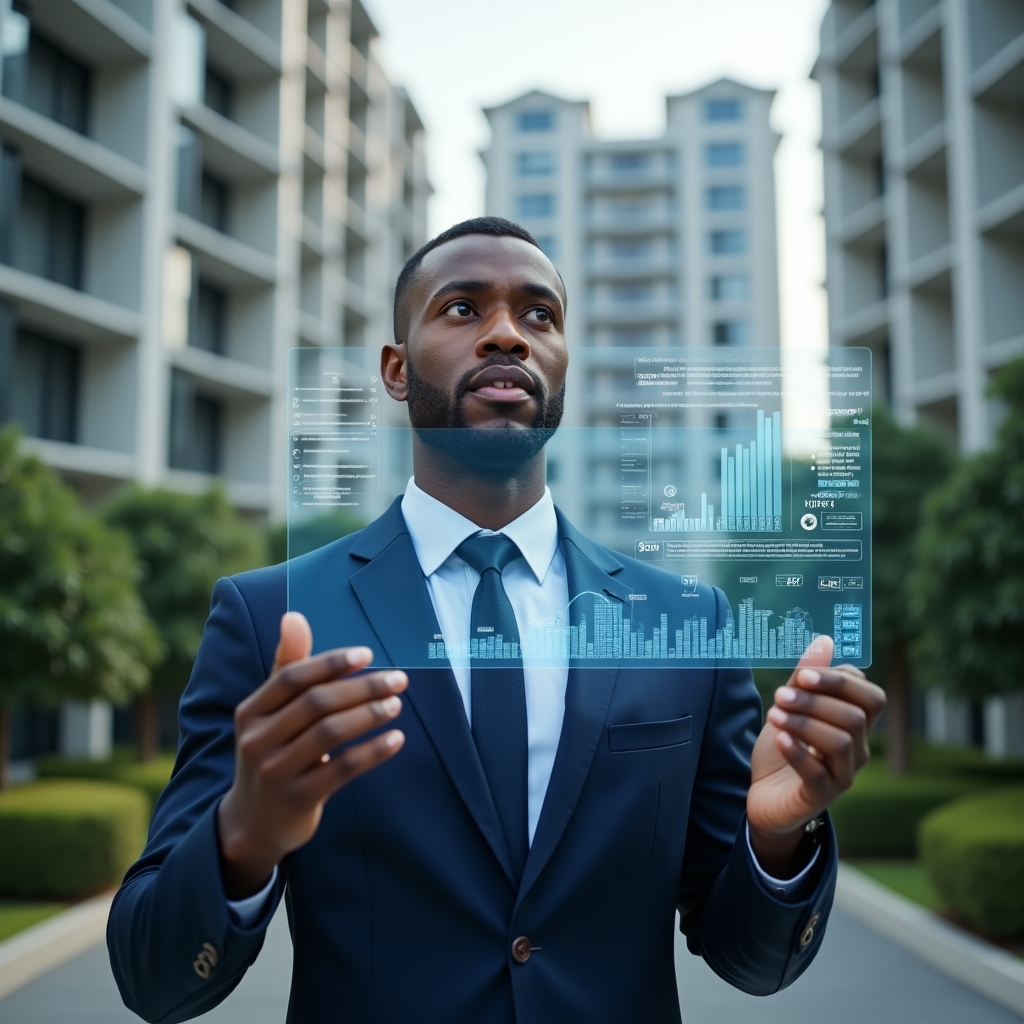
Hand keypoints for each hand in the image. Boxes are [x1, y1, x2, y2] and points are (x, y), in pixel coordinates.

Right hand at [217, 612, 407, 898]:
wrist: (253, 821)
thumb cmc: (271, 751)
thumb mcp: (270, 713)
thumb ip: (287, 666)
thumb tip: (294, 616)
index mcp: (251, 712)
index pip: (291, 678)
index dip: (330, 663)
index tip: (366, 654)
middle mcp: (258, 740)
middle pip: (316, 703)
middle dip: (362, 687)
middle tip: (398, 679)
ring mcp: (276, 772)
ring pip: (330, 734)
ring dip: (369, 714)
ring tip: (396, 704)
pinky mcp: (298, 799)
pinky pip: (342, 769)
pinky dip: (372, 752)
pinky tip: (396, 740)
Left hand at [747, 636, 884, 875]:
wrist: (766, 795)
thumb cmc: (784, 746)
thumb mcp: (790, 706)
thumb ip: (805, 678)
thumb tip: (824, 639)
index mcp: (855, 724)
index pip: (871, 696)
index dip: (841, 681)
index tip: (804, 675)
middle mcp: (858, 750)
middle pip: (855, 717)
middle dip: (816, 701)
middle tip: (780, 694)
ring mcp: (843, 775)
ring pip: (840, 742)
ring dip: (804, 723)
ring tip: (773, 714)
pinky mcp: (821, 796)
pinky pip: (817, 773)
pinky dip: (797, 752)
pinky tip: (778, 738)